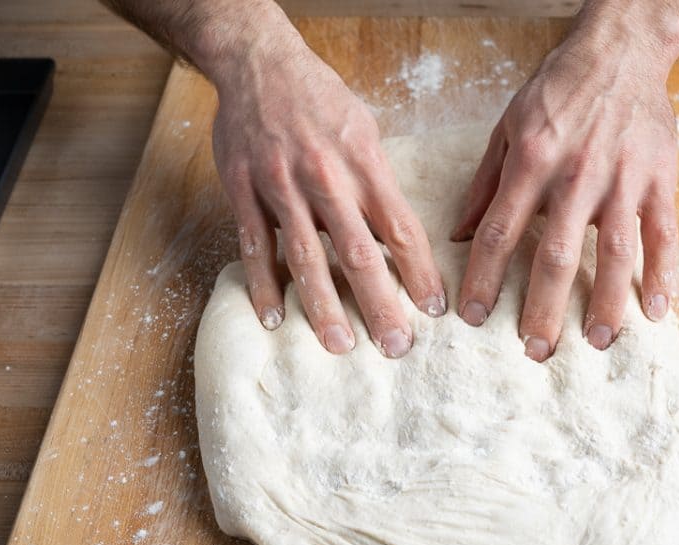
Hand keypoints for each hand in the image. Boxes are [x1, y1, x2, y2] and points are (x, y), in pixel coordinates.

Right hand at [205, 24, 443, 356]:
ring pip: (306, 257)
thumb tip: (391, 237)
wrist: (258, 64)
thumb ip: (373, 182)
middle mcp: (326, 178)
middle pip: (359, 253)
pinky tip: (274, 320)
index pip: (400, 228)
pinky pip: (255, 248)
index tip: (435, 309)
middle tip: (396, 346)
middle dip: (381, 304)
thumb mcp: (361, 129)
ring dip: (324, 306)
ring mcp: (281, 187)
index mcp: (363, 163)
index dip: (420, 272)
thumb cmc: (316, 98)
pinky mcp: (243, 192)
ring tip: (340, 344)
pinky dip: (264, 287)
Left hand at [453, 18, 678, 358]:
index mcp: (532, 164)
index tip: (474, 318)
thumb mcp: (507, 128)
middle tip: (534, 352)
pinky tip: (655, 310)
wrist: (621, 50)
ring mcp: (623, 179)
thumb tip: (459, 234)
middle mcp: (576, 176)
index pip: (499, 232)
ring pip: (614, 251)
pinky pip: (663, 233)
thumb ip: (485, 183)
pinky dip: (663, 273)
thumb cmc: (557, 90)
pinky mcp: (660, 177)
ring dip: (605, 302)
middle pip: (556, 255)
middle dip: (543, 308)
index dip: (484, 278)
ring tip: (595, 343)